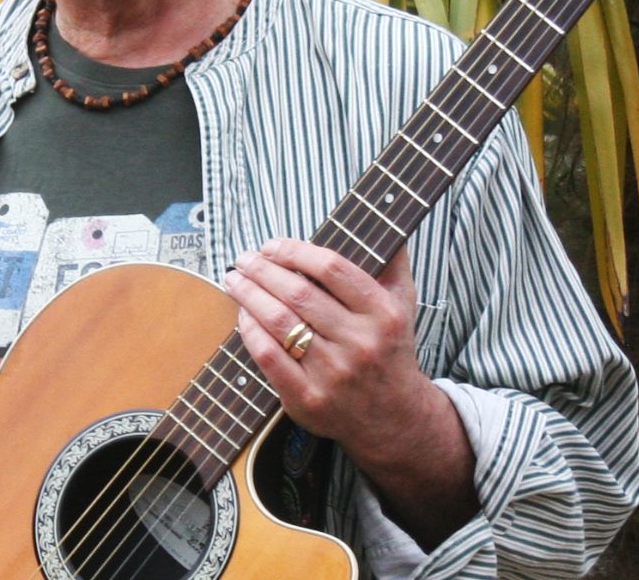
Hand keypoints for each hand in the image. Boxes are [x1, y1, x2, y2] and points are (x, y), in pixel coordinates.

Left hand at [222, 238, 424, 453]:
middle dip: (262, 270)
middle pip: (299, 294)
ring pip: (280, 322)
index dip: (295, 251)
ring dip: (249, 295)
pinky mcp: (309, 399)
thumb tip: (384, 220)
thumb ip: (392, 261)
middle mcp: (360, 342)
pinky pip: (269, 357)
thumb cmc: (390, 348)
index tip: (272, 245)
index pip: (332, 268)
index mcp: (383, 312)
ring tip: (234, 279)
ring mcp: (333, 373)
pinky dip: (250, 331)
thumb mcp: (403, 303)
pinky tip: (242, 314)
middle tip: (244, 258)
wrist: (394, 418)